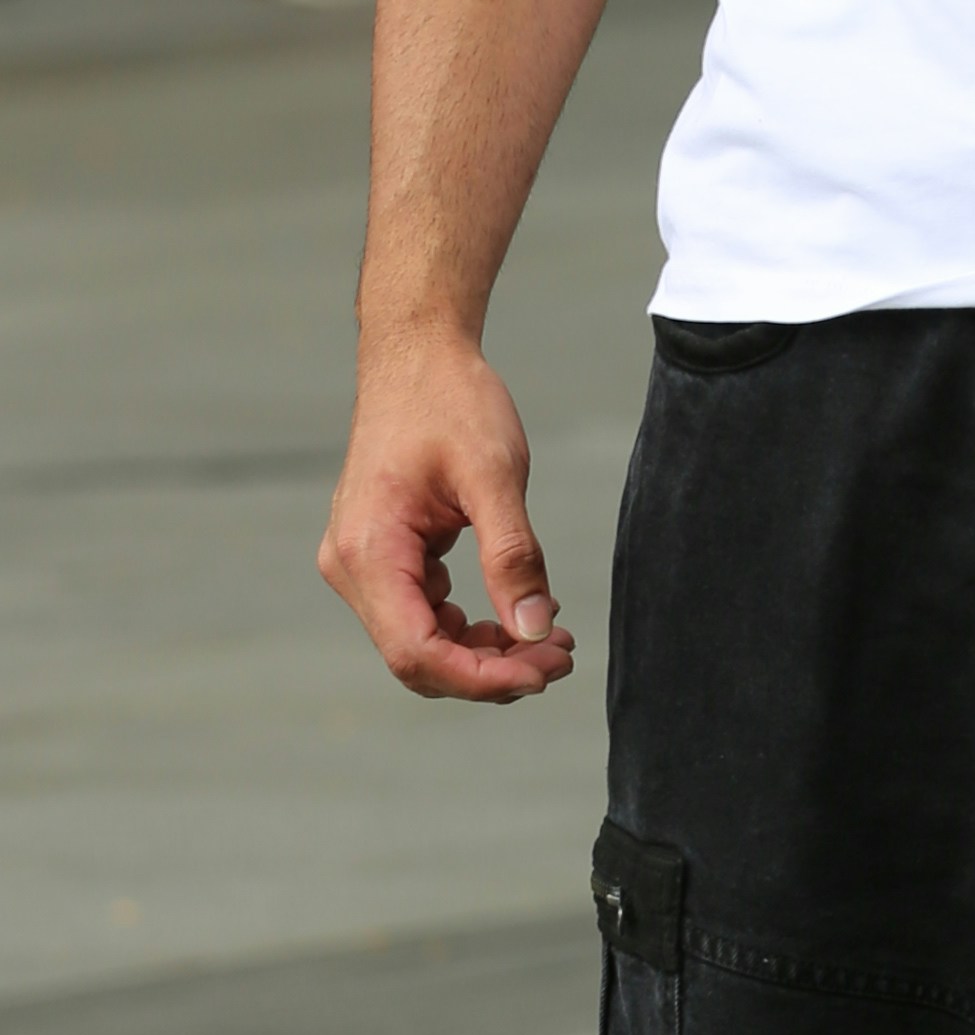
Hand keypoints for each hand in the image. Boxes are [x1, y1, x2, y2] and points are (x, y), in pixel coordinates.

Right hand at [320, 325, 574, 701]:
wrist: (417, 357)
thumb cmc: (450, 402)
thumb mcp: (495, 476)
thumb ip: (513, 556)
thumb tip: (536, 630)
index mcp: (368, 550)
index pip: (416, 651)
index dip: (481, 677)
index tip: (544, 671)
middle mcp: (352, 565)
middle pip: (417, 658)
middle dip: (492, 671)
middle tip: (561, 658)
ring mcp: (363, 564)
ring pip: (422, 643)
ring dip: (486, 654)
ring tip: (551, 641)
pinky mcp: (383, 558)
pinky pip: (424, 616)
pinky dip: (471, 627)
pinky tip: (521, 613)